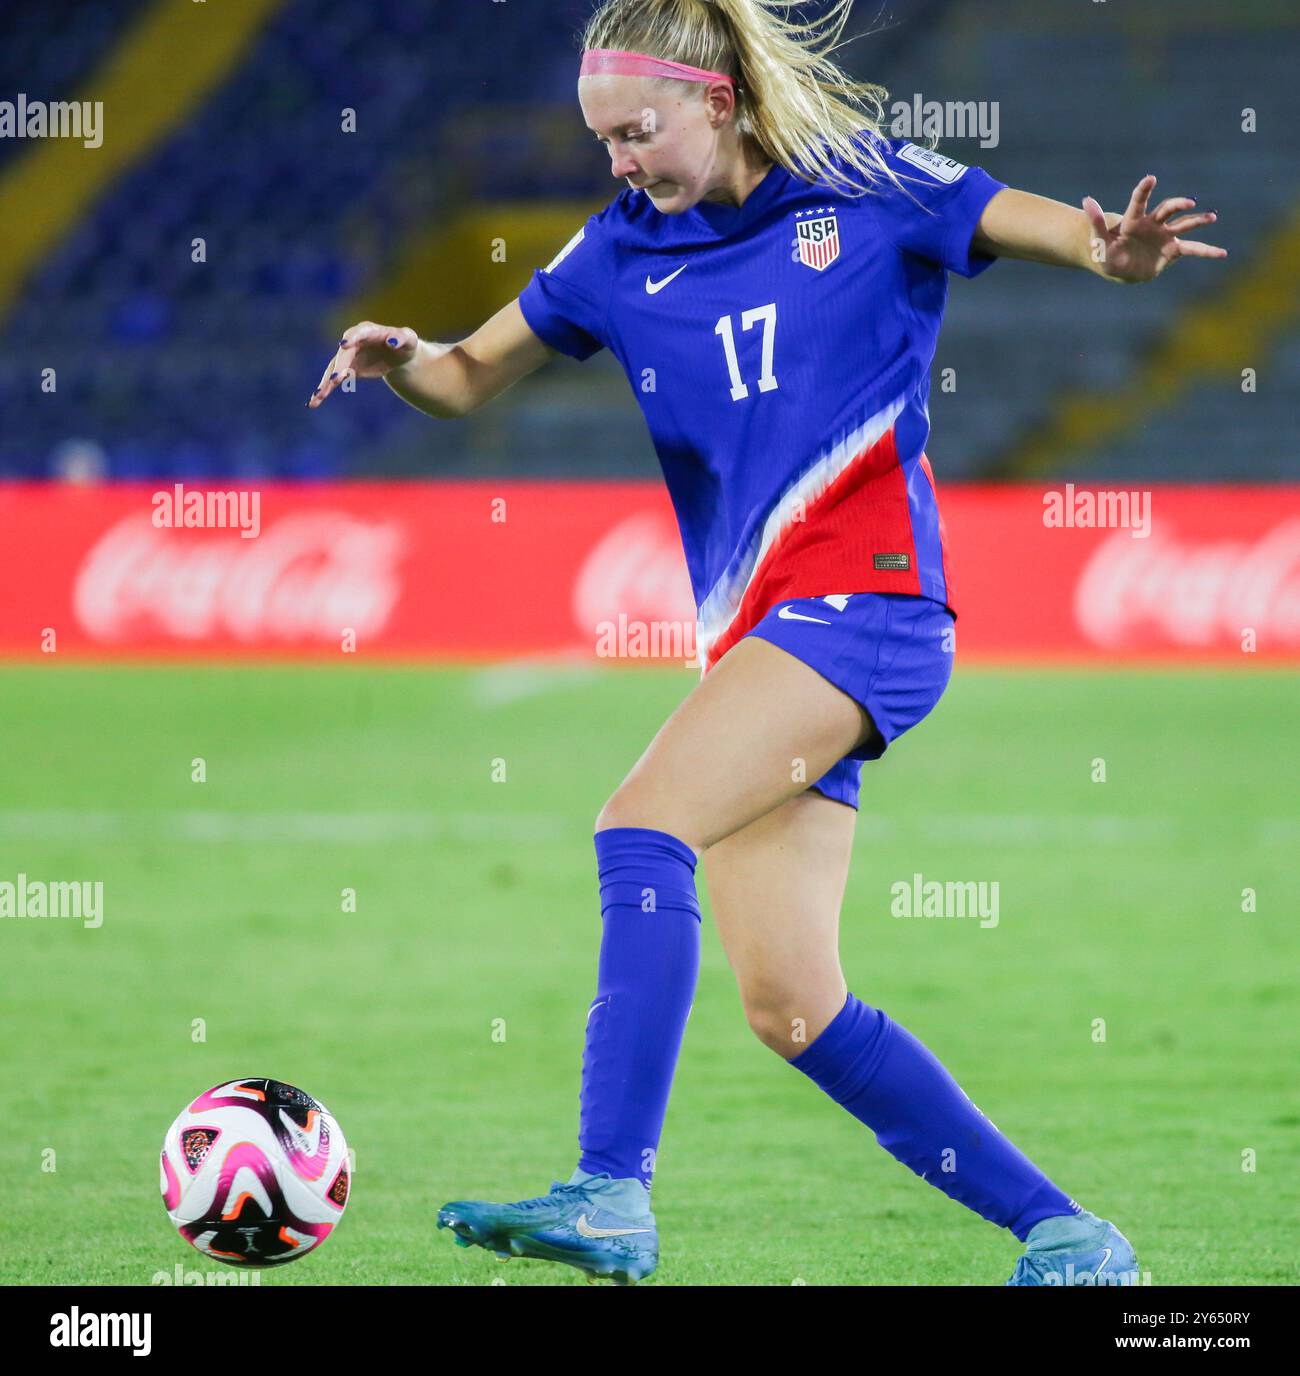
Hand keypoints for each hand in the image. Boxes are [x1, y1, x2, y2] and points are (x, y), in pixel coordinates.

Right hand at [308, 322, 418, 407]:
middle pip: (344, 354)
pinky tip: (315, 402)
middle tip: (336, 379)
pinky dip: (325, 390)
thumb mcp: (409, 340)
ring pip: (334, 368)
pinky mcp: (347, 369)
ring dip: (326, 382)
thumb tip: (393, 341)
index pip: (358, 333)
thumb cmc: (406, 344)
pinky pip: (334, 380)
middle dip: (340, 366)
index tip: (344, 345)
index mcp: (369, 330)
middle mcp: (354, 341)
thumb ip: (402, 338)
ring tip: (319, 396)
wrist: (400, 355)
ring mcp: (348, 356)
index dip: (351, 338)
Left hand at [1083, 175, 1225, 282]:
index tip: (1150, 178)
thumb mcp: (1099, 242)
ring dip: (1197, 220)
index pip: (1139, 202)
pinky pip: (1193, 249)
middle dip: (1178, 205)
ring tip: (1212, 217)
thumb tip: (1086, 200)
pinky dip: (1207, 251)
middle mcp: (1153, 224)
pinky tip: (1223, 253)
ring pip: (1184, 225)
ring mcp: (1165, 235)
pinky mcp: (1172, 250)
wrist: (1120, 268)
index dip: (1143, 190)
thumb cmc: (1106, 254)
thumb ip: (1096, 222)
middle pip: (1167, 209)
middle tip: (1188, 203)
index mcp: (1134, 220)